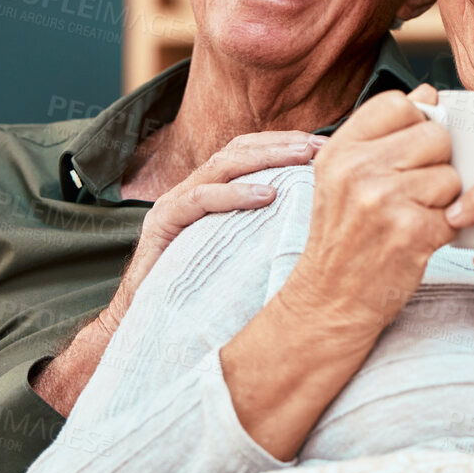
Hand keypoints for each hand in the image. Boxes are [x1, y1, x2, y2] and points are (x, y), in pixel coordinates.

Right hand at [31, 128, 325, 413]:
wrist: (146, 329)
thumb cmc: (200, 299)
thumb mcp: (242, 260)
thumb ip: (267, 236)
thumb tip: (323, 228)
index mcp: (212, 195)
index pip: (249, 152)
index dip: (285, 144)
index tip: (327, 148)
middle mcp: (192, 192)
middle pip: (239, 151)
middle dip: (283, 144)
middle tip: (321, 147)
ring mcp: (175, 205)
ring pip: (222, 165)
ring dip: (266, 158)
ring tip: (303, 159)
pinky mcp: (161, 225)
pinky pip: (199, 200)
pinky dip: (234, 194)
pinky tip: (267, 196)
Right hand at [219, 84, 459, 458]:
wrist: (328, 302)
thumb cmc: (343, 240)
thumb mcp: (344, 178)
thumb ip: (383, 134)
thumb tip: (428, 94)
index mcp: (339, 150)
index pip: (399, 103)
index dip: (415, 125)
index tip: (406, 154)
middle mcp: (357, 169)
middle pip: (435, 136)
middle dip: (435, 164)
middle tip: (412, 194)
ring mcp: (383, 200)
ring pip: (450, 175)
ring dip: (443, 200)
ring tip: (412, 218)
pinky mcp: (411, 232)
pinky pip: (456, 212)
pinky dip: (445, 229)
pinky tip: (419, 241)